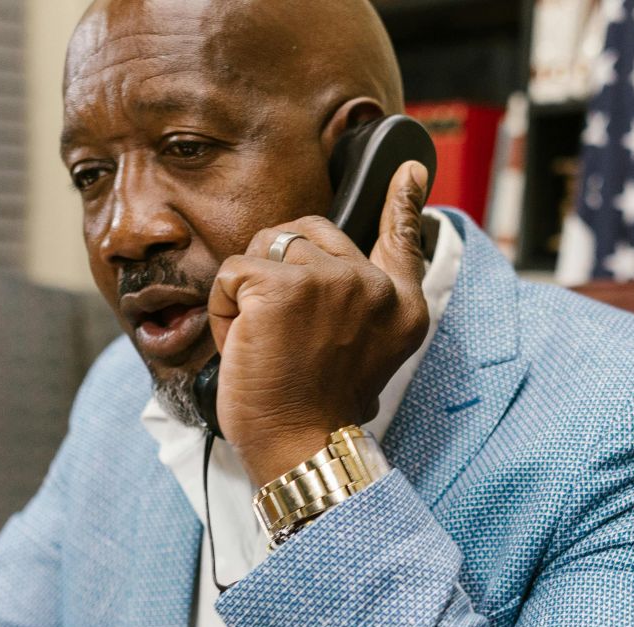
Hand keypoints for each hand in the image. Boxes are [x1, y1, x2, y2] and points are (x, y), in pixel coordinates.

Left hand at [207, 160, 430, 485]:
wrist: (301, 447)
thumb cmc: (318, 408)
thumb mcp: (364, 354)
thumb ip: (364, 305)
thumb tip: (345, 266)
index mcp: (400, 305)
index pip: (402, 238)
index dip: (402, 202)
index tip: (408, 171)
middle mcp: (372, 285)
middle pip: (308, 234)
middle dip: (279, 272)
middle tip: (285, 335)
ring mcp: (329, 280)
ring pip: (264, 251)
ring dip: (248, 297)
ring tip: (265, 345)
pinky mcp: (280, 286)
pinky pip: (232, 274)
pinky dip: (225, 311)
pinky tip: (245, 347)